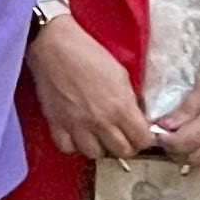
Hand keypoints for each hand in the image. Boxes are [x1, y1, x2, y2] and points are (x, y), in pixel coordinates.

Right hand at [27, 14, 160, 161]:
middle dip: (126, 144)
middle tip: (122, 134)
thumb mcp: (120, 74)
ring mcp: (77, 125)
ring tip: (99, 134)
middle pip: (122, 152)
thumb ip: (128, 100)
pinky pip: (68, 148)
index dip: (144, 137)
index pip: (143, 140)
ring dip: (100, 146)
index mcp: (121, 107)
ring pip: (95, 154)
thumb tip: (135, 116)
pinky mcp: (56, 123)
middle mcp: (100, 122)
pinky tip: (77, 133)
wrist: (55, 46)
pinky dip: (74, 144)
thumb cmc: (89, 53)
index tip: (140, 132)